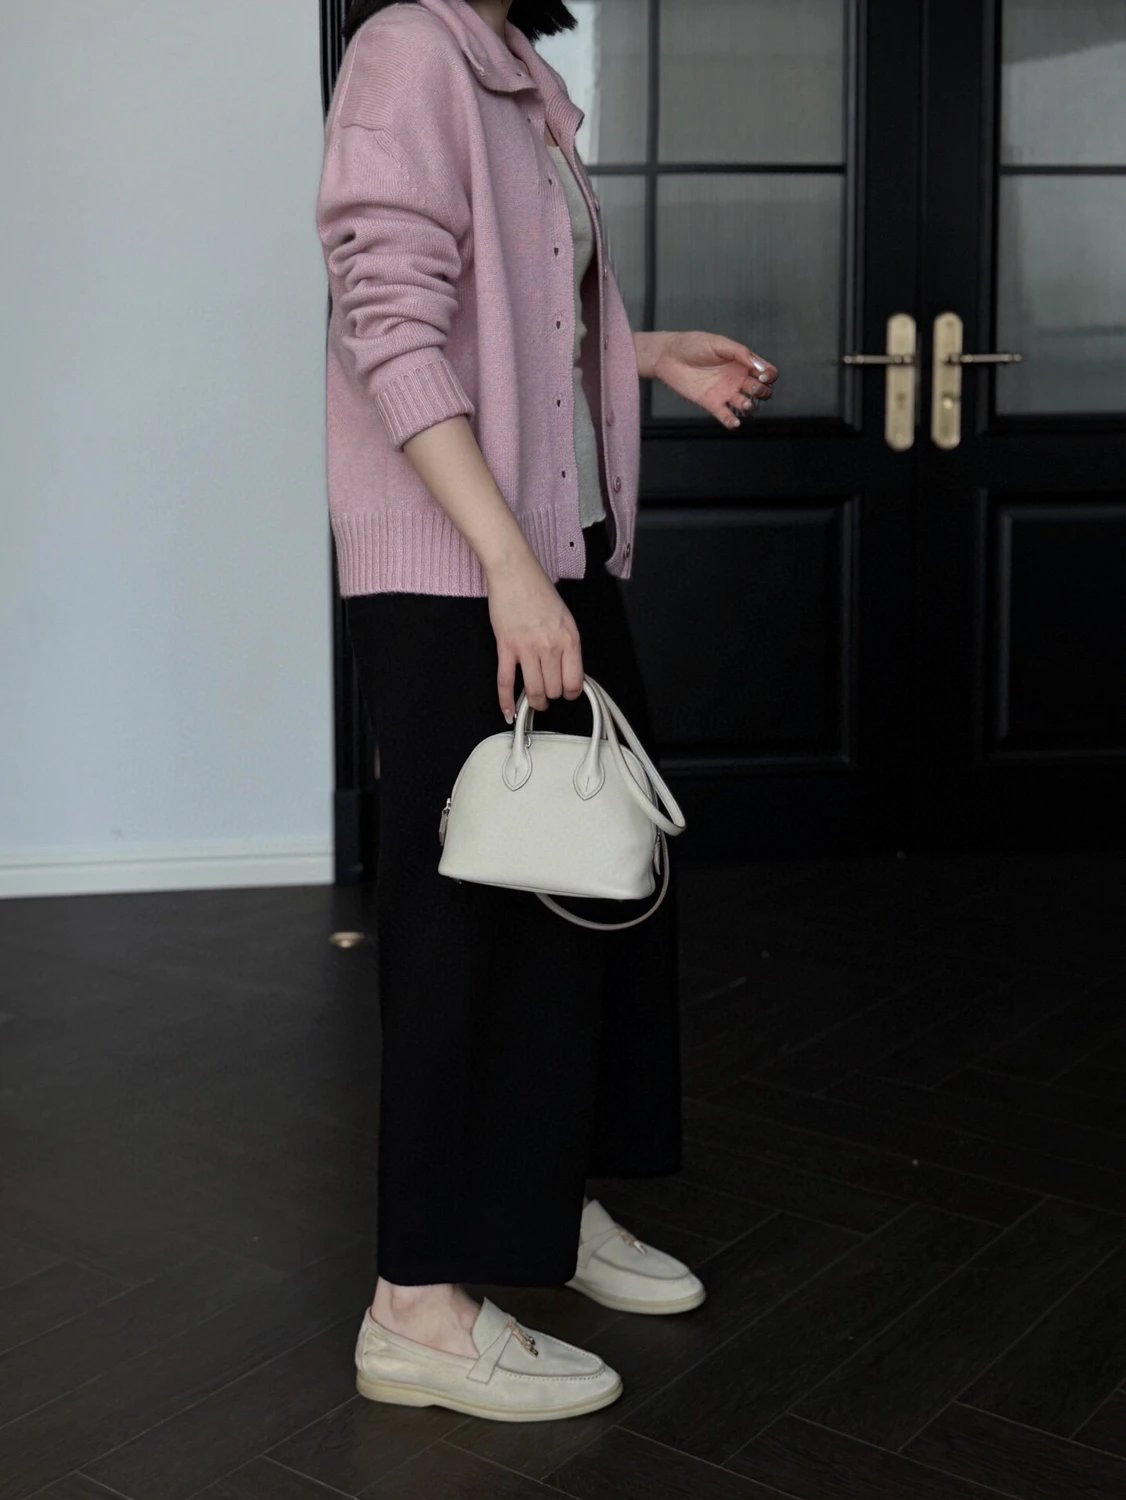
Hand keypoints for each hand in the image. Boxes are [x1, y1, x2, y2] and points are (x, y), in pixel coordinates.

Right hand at [485, 554, 583, 721]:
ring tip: (535, 703)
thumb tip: (567, 671)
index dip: (571, 693)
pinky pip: (505, 681)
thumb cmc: (539, 591)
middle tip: (548, 694)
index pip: (575, 682)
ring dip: (535, 702)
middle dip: (552, 696)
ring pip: (534, 690)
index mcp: (570, 639)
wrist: (514, 572)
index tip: (566, 692)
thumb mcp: (565, 618)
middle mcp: (551, 646)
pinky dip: (506, 701)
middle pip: (554, 689)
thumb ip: (567, 645)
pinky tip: (509, 713)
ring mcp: (527, 648)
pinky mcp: (505, 647)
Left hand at [653, 332, 778, 428]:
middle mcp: (737, 378)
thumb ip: (739, 352)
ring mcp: (725, 392)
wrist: (668, 356)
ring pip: (748, 405)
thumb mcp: (718, 343)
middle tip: (752, 388)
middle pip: (762, 391)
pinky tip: (734, 423)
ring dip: (750, 406)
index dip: (770, 376)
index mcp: (742, 362)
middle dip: (763, 391)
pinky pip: (726, 416)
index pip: (767, 372)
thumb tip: (759, 366)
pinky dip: (732, 422)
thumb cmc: (692, 344)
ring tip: (744, 403)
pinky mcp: (712, 404)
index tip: (762, 375)